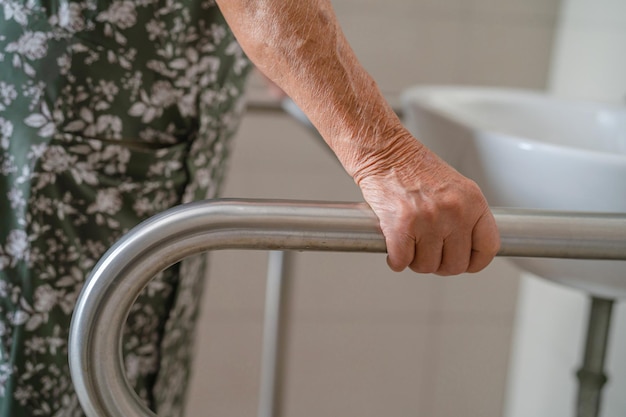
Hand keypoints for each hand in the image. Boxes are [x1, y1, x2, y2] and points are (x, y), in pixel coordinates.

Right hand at [354, 134, 499, 275]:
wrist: (385, 152)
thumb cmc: (414, 168)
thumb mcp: (454, 188)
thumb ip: (465, 216)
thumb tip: (465, 248)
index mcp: (472, 202)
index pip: (488, 248)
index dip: (475, 262)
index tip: (465, 263)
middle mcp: (454, 211)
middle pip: (455, 264)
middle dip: (439, 264)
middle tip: (428, 253)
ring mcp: (428, 220)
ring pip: (426, 266)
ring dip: (414, 261)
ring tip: (409, 243)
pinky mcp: (401, 226)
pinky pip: (401, 261)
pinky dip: (395, 259)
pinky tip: (394, 246)